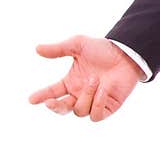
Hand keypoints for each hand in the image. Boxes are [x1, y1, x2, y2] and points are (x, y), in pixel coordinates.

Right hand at [28, 35, 142, 120]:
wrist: (126, 55)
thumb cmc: (103, 50)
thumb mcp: (78, 45)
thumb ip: (58, 49)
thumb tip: (37, 49)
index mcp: (70, 82)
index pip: (52, 92)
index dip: (42, 96)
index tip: (31, 100)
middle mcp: (79, 94)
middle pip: (62, 109)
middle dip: (55, 107)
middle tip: (50, 102)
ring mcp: (93, 102)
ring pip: (79, 111)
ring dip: (86, 96)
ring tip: (95, 79)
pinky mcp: (107, 108)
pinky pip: (95, 115)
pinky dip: (97, 104)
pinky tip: (103, 90)